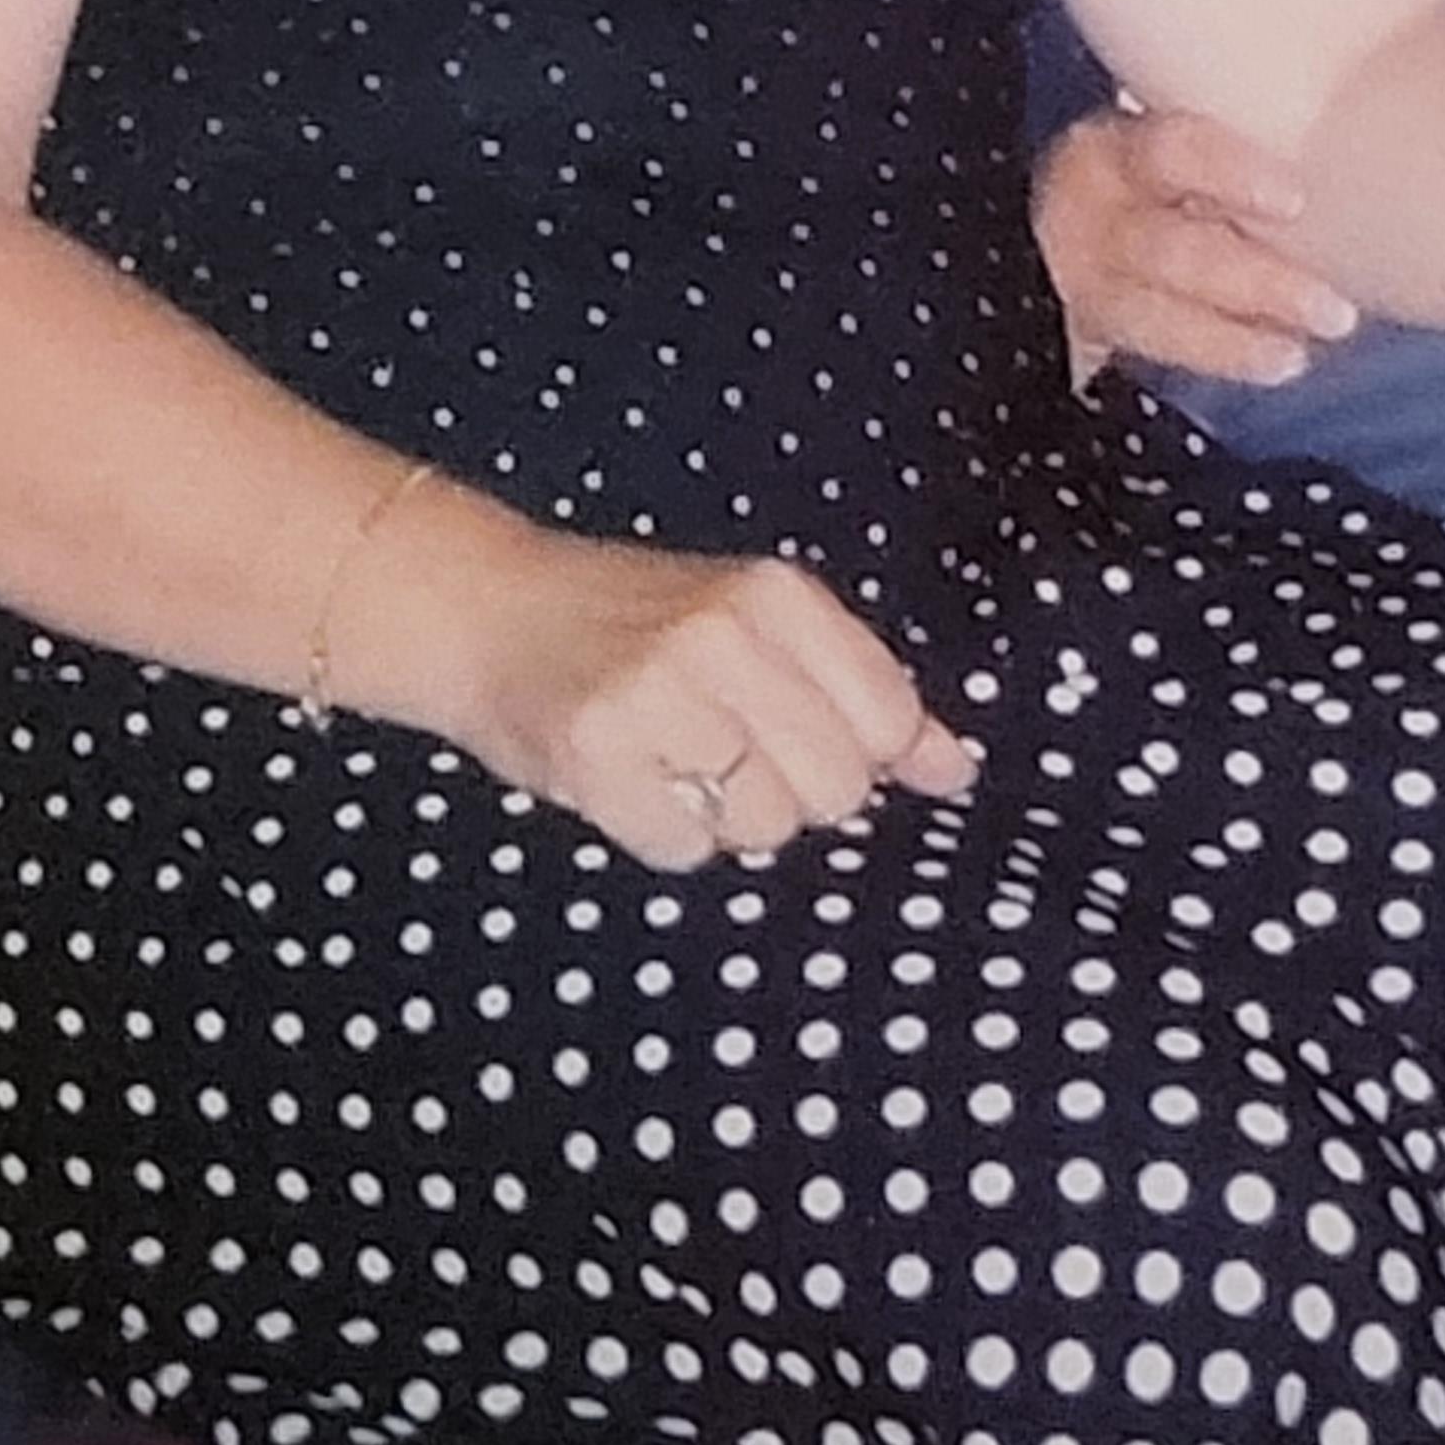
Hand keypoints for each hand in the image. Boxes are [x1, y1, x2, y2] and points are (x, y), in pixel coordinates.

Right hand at [468, 540, 979, 870]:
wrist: (489, 607)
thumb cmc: (642, 621)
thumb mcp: (761, 625)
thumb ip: (864, 691)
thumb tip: (955, 770)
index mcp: (778, 594)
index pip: (887, 722)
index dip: (856, 751)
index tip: (800, 731)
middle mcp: (724, 635)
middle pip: (834, 790)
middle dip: (791, 793)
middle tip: (726, 748)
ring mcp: (657, 694)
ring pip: (762, 830)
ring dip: (725, 819)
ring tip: (673, 758)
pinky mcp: (596, 755)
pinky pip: (683, 851)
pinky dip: (662, 835)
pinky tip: (632, 780)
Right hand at [1033, 103, 1355, 392]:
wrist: (1076, 233)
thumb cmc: (1161, 170)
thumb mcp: (1178, 140)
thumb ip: (1242, 132)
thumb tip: (1372, 95)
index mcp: (1119, 145)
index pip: (1170, 150)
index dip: (1231, 173)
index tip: (1297, 202)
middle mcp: (1095, 209)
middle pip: (1168, 249)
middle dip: (1256, 282)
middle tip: (1336, 310)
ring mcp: (1086, 275)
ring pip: (1153, 312)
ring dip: (1237, 336)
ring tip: (1306, 348)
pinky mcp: (1092, 324)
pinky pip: (1155, 345)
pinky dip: (1223, 353)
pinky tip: (1279, 360)